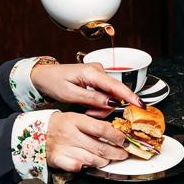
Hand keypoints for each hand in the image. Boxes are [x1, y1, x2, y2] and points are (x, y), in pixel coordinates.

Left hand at [31, 63, 145, 117]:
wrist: (43, 76)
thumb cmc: (53, 82)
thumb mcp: (70, 94)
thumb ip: (92, 99)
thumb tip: (112, 103)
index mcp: (91, 72)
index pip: (116, 86)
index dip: (130, 96)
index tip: (141, 105)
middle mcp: (98, 70)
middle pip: (114, 93)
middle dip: (105, 107)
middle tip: (88, 112)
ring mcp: (98, 73)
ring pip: (110, 96)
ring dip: (100, 107)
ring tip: (85, 108)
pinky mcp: (97, 78)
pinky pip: (105, 93)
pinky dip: (98, 102)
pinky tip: (87, 104)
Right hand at [46, 112, 127, 170]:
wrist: (39, 132)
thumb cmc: (62, 125)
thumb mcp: (78, 118)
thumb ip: (95, 124)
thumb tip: (116, 133)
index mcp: (76, 120)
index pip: (101, 129)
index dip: (116, 136)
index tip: (124, 140)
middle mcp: (70, 134)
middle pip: (99, 147)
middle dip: (116, 152)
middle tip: (123, 153)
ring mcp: (63, 148)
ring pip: (92, 159)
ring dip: (105, 161)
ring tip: (109, 158)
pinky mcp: (58, 160)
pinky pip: (77, 168)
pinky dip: (87, 167)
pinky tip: (91, 164)